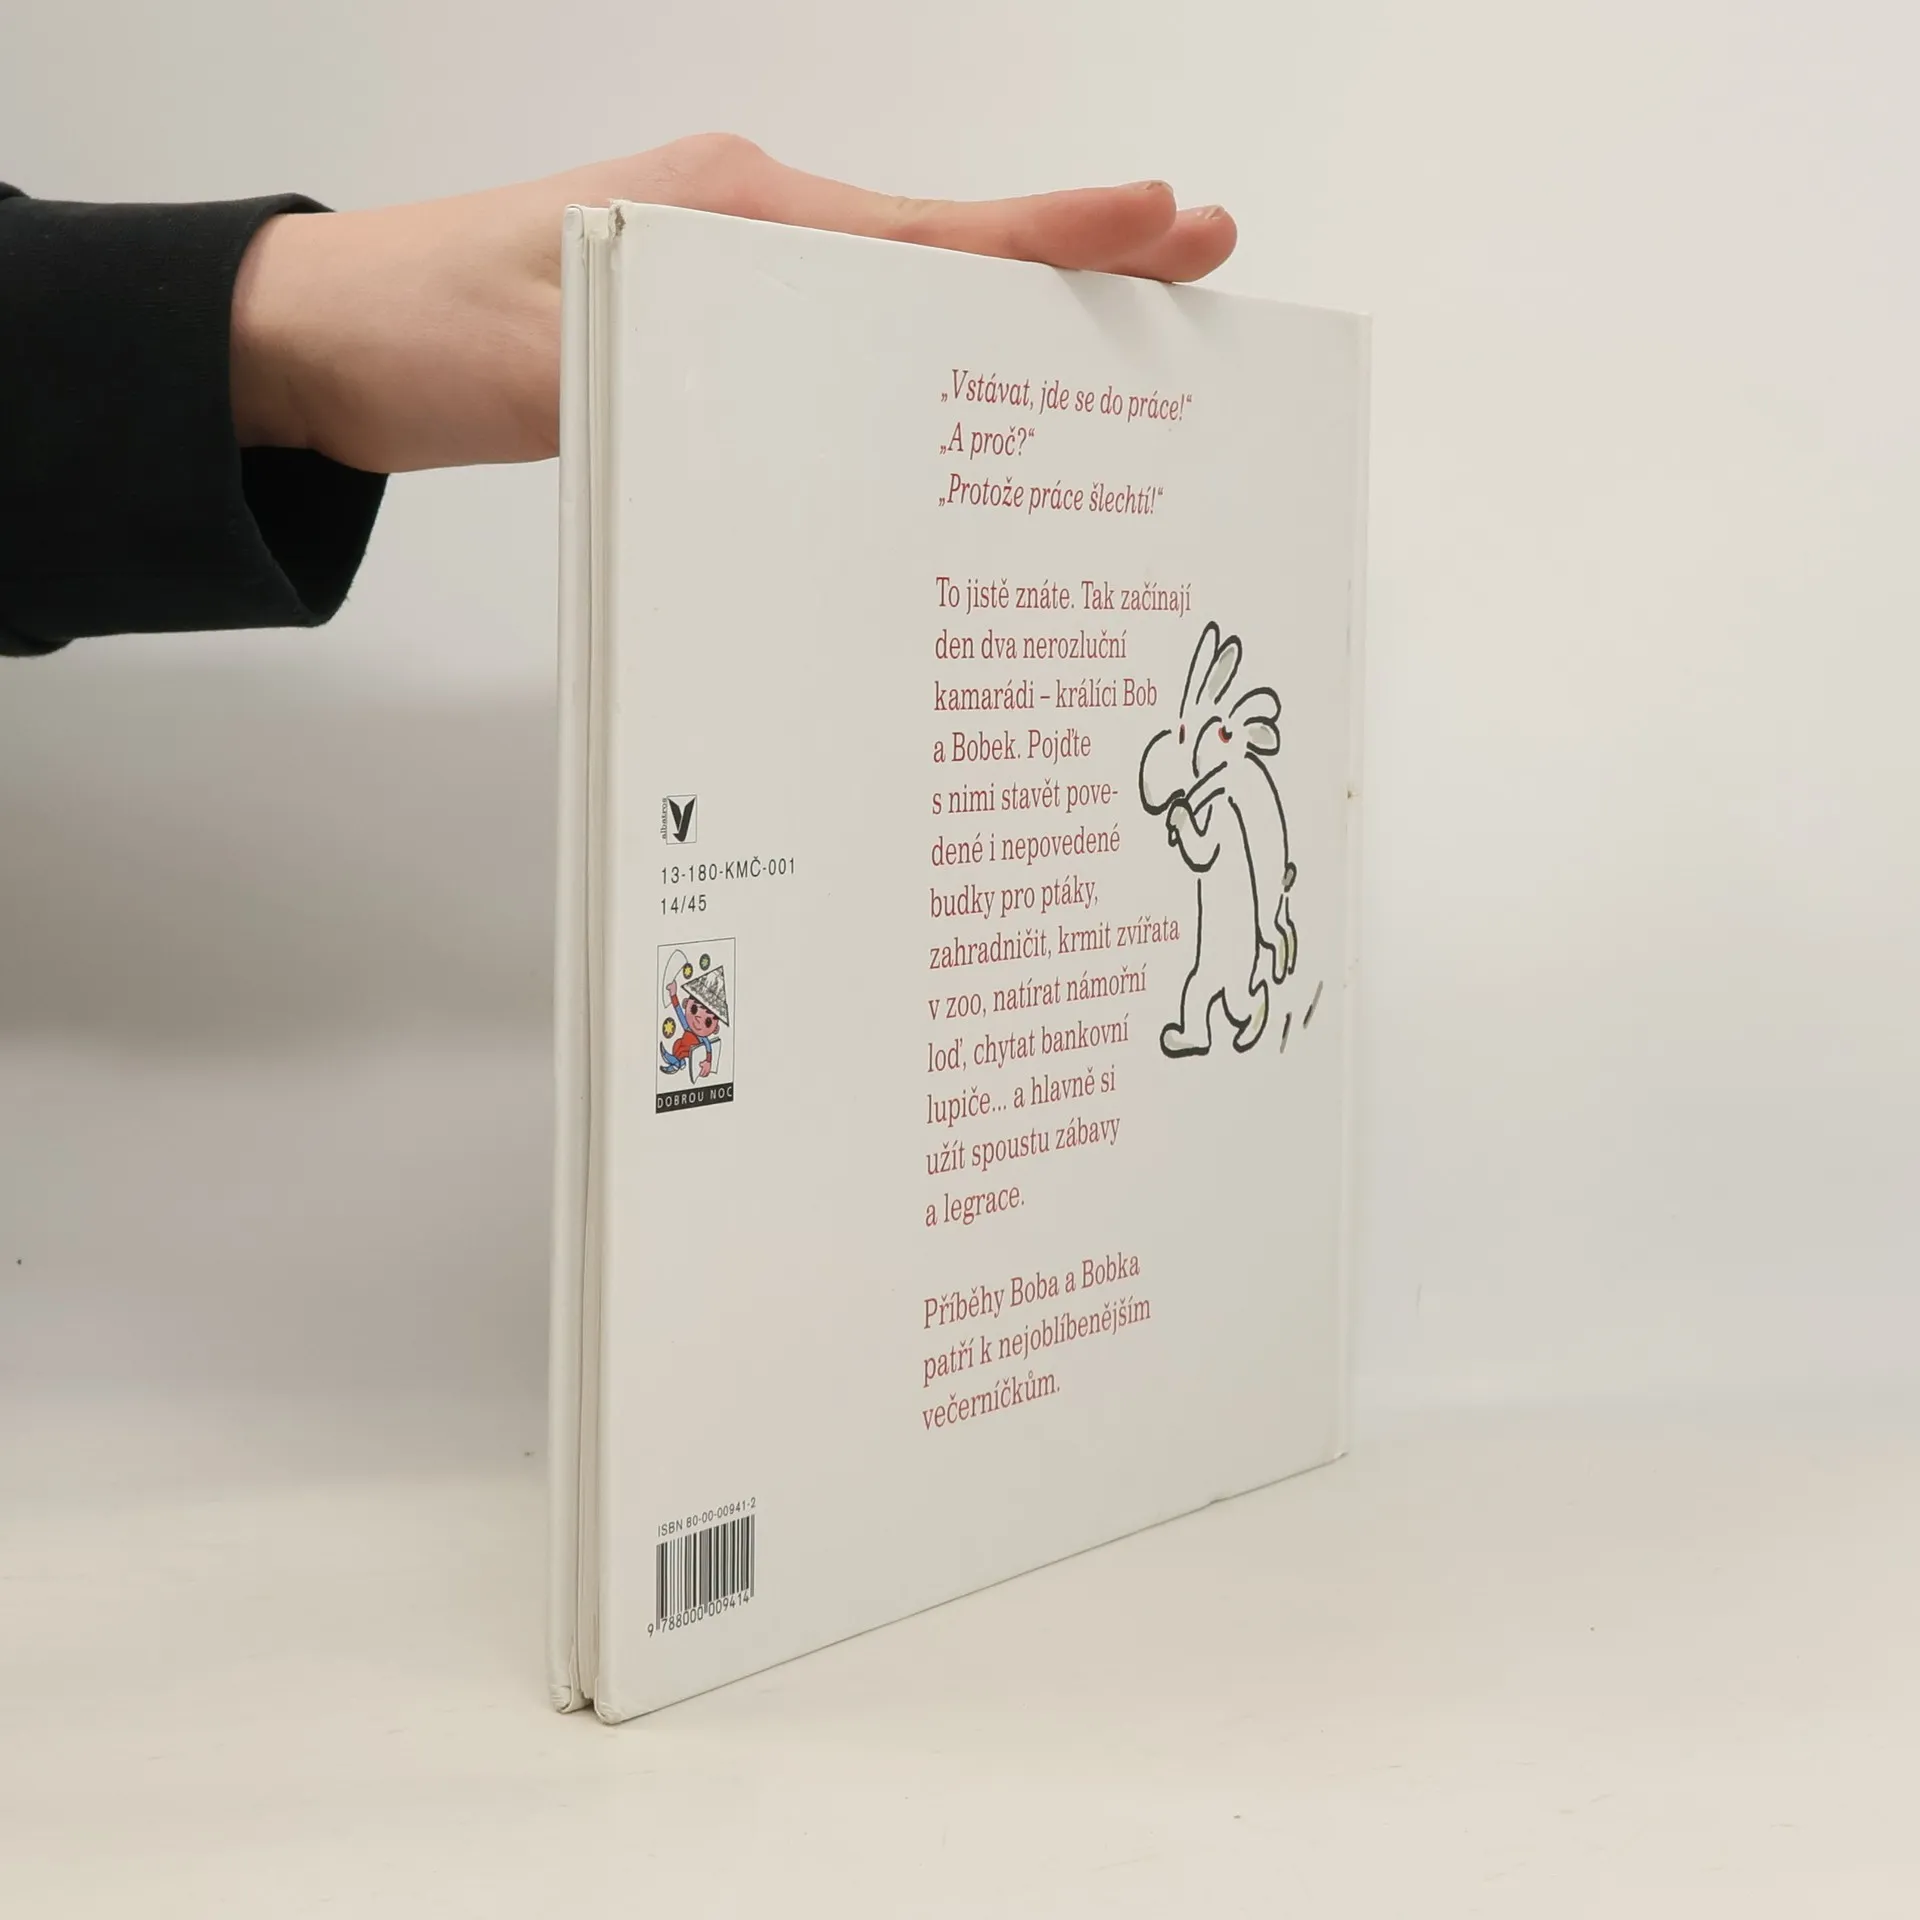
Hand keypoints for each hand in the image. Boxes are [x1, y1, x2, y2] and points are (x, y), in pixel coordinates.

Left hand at [230, 134, 1236, 473]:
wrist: (319, 342)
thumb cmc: (428, 331)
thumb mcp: (568, 343)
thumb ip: (705, 352)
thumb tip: (840, 383)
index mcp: (736, 213)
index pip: (928, 233)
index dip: (1053, 239)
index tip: (1165, 223)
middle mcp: (749, 229)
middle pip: (940, 254)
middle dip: (1069, 265)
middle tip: (1193, 261)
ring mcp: (729, 274)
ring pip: (898, 299)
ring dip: (1001, 318)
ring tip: (1111, 342)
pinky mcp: (702, 331)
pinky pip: (837, 341)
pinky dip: (912, 361)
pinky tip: (951, 399)